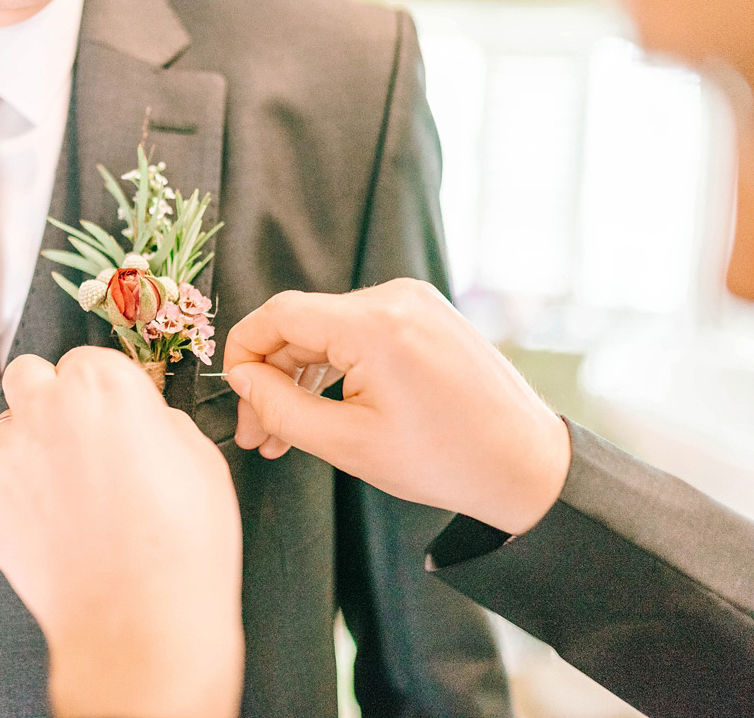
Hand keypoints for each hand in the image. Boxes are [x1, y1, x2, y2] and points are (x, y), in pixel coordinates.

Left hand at [0, 347, 243, 717]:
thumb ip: (158, 421)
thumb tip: (141, 423)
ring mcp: (10, 458)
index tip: (117, 413)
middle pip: (28, 375)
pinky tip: (60, 530)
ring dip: (32, 445)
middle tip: (81, 434)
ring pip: (6, 429)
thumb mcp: (202, 459)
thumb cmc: (182, 546)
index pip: (87, 357)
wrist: (140, 625)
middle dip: (50, 396)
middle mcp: (47, 409)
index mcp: (103, 384)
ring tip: (71, 489)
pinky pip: (0, 486)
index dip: (105, 388)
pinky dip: (22, 501)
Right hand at [222, 280, 570, 535]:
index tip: (236, 397)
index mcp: (374, 324)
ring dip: (303, 377)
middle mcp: (394, 298)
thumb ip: (281, 408)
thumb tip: (242, 380)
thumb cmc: (445, 460)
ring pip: (330, 330)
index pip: (278, 315)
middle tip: (259, 435)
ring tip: (288, 435)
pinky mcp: (427, 314)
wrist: (527, 464)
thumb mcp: (347, 444)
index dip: (243, 352)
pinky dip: (337, 366)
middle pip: (302, 325)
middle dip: (273, 379)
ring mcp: (415, 302)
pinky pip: (362, 332)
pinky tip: (326, 409)